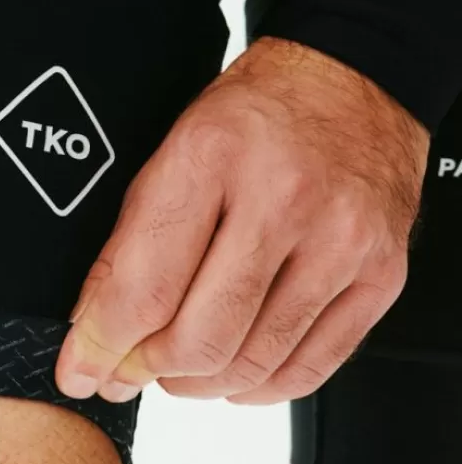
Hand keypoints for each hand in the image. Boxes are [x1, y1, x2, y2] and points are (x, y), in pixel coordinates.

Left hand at [54, 37, 427, 405]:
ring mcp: (342, 242)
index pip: (145, 288)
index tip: (81, 372)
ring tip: (179, 369)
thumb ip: (129, 242)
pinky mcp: (382, 274)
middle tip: (131, 368)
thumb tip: (94, 329)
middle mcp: (284, 200)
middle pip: (201, 338)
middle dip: (149, 370)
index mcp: (214, 158)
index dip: (102, 347)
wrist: (356, 78)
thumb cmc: (257, 113)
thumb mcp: (172, 149)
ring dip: (201, 383)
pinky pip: (311, 367)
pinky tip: (236, 371)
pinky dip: (260, 386)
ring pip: (254, 363)